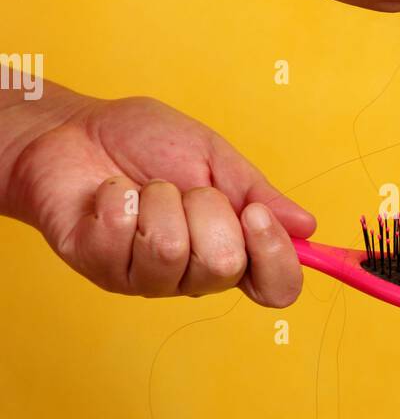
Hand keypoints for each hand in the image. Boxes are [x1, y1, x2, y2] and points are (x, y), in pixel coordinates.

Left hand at [2, 85, 314, 307]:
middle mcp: (192, 273)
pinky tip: (110, 192)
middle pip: (224, 266)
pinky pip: (122, 236)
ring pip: (171, 250)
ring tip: (142, 188)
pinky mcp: (101, 269)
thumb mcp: (213, 156)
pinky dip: (117, 196)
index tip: (256, 214)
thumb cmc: (143, 143)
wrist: (75, 130)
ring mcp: (145, 278)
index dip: (275, 258)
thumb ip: (257, 192)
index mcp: (231, 248)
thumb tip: (306, 226)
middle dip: (205, 208)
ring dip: (158, 199)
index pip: (276, 287)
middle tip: (181, 188)